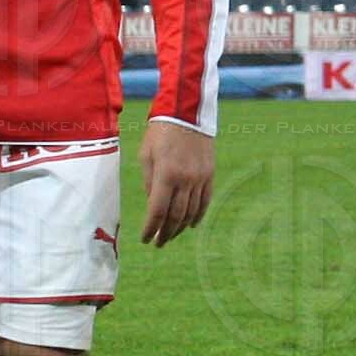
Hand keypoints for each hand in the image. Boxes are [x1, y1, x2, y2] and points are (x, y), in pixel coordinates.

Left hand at [139, 121, 213, 246]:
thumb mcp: (146, 155)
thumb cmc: (160, 132)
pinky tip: (190, 225)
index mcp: (166, 174)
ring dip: (180, 228)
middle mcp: (185, 179)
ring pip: (191, 212)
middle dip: (165, 233)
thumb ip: (149, 182)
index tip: (145, 239)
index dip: (150, 229)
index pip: (157, 211)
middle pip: (175, 216)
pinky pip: (205, 201)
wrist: (187, 112)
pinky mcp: (210, 174)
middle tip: (158, 242)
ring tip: (171, 235)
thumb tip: (152, 206)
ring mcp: (200, 178)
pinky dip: (198, 216)